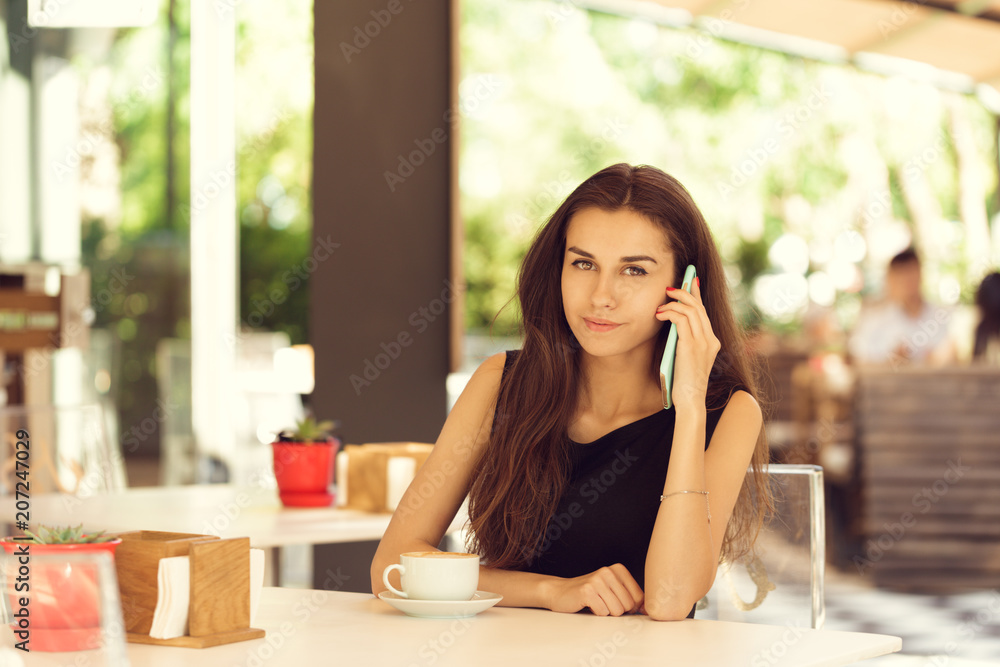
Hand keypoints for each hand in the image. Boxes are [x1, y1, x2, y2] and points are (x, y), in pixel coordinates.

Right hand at [545, 564, 643, 615]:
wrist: (560, 592)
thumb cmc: (590, 594)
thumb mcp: (613, 590)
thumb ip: (631, 597)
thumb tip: (648, 609)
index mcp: (618, 569)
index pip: (639, 597)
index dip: (629, 607)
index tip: (616, 602)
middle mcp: (608, 571)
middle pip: (628, 606)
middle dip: (617, 610)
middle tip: (603, 602)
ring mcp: (597, 580)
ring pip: (617, 611)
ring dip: (606, 612)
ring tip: (596, 603)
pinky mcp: (587, 591)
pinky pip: (603, 613)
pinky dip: (596, 613)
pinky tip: (588, 605)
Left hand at [655, 276, 720, 409]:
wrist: (690, 400)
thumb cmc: (685, 382)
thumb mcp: (687, 357)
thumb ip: (685, 341)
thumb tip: (674, 323)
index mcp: (712, 342)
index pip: (704, 312)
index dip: (697, 294)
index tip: (690, 280)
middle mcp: (710, 339)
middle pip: (698, 307)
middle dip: (684, 292)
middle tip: (669, 288)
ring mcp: (703, 342)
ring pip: (690, 310)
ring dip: (673, 303)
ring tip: (660, 305)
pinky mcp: (691, 346)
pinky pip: (681, 320)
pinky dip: (669, 313)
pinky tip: (660, 315)